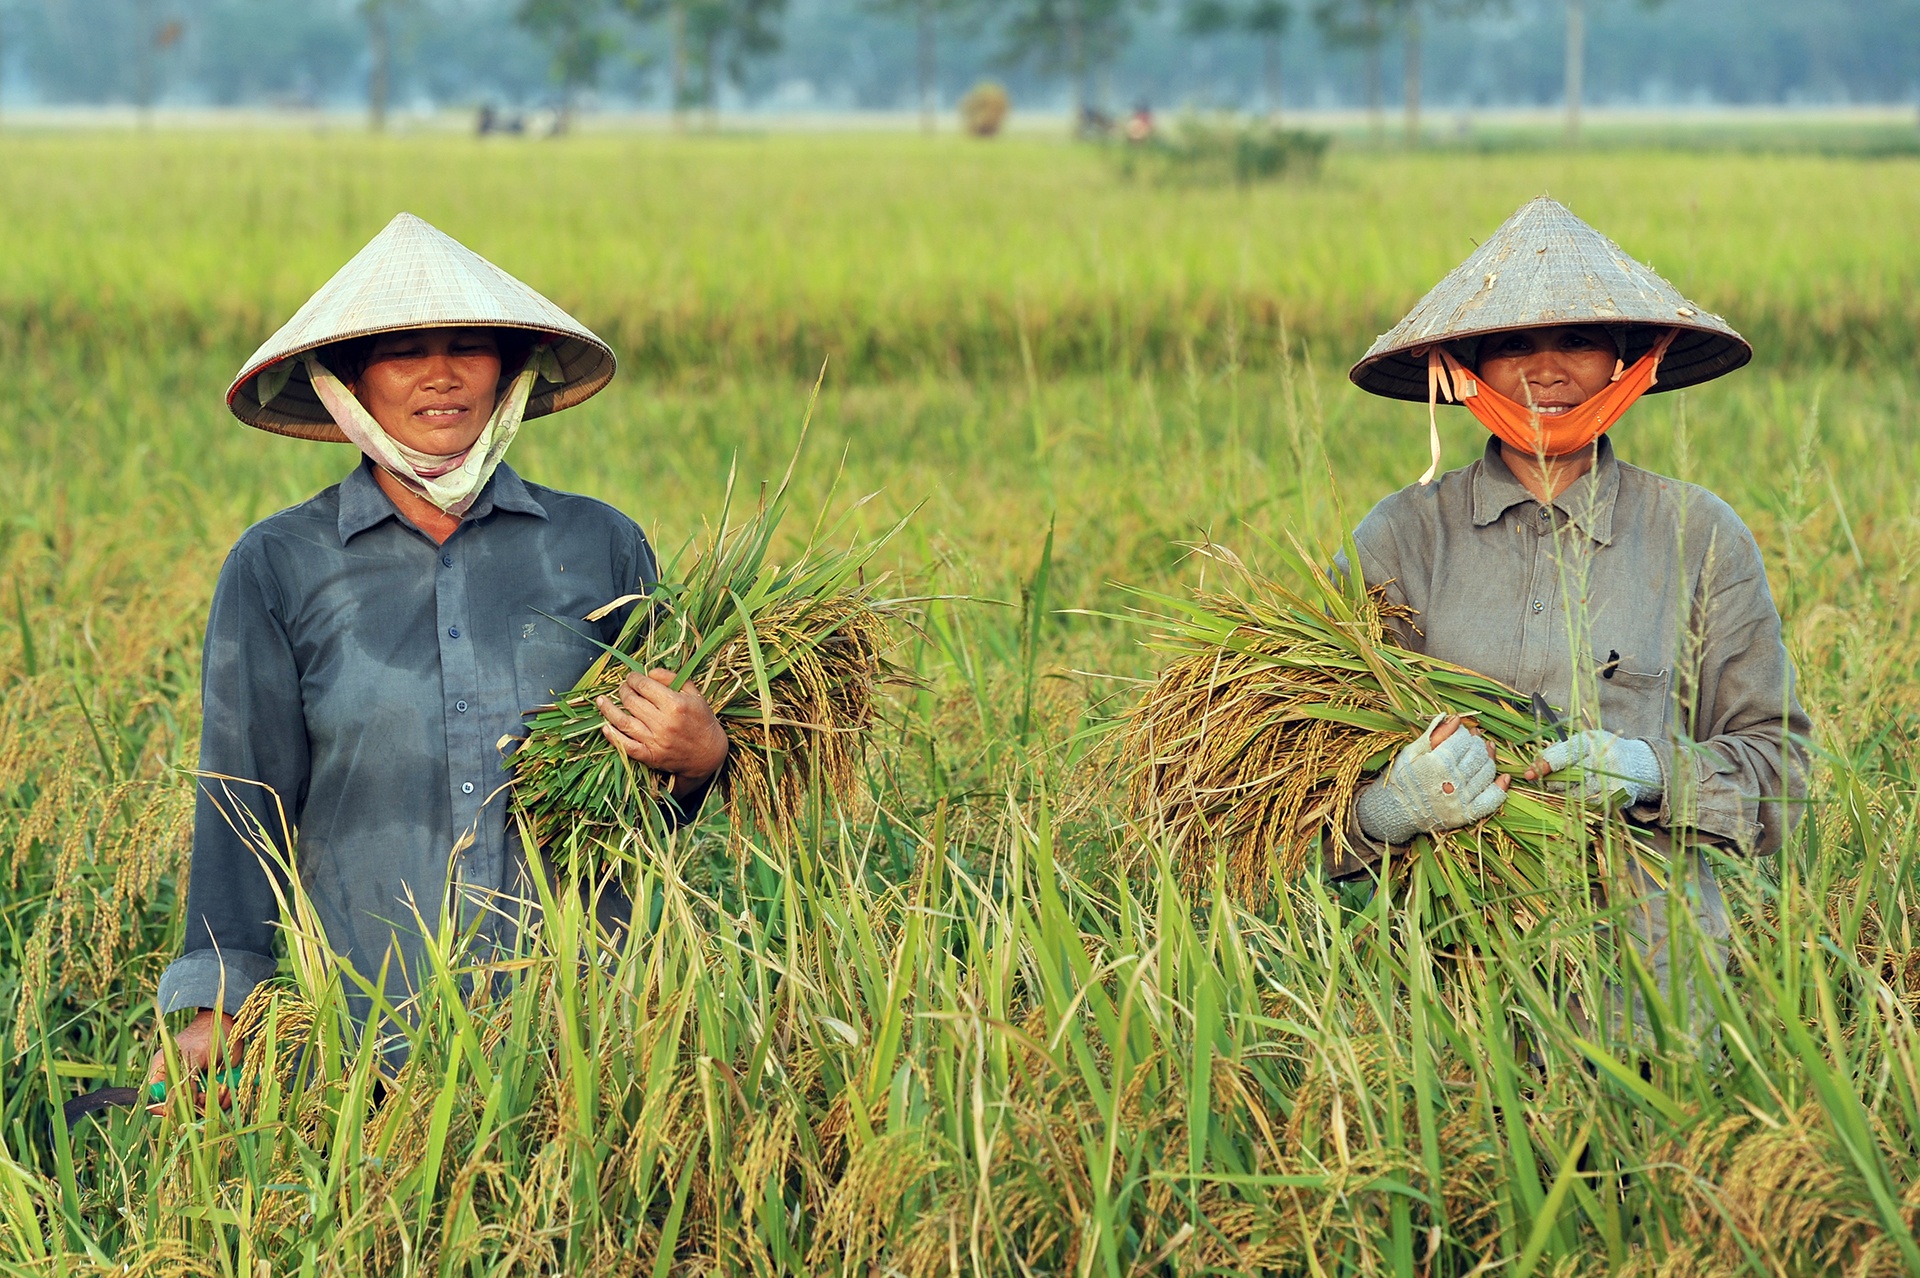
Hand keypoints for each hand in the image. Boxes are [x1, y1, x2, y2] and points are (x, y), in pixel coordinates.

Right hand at [144, 1008, 236, 1114]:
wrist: (228, 1027)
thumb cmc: (206, 1036)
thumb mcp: (193, 1055)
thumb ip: (186, 1078)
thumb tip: (185, 1102)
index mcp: (163, 1072)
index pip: (153, 1097)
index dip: (162, 1106)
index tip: (177, 1108)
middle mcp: (176, 1082)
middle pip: (179, 1107)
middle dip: (195, 1104)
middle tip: (207, 1094)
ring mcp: (194, 1086)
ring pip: (199, 1108)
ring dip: (213, 1102)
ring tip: (222, 1088)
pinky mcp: (211, 1088)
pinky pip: (216, 1102)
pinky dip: (224, 1099)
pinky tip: (229, 1089)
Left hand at [595, 669, 729, 797]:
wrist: (709, 754)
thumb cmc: (702, 721)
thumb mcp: (694, 694)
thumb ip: (672, 678)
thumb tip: (649, 672)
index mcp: (675, 704)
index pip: (644, 685)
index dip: (633, 678)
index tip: (632, 677)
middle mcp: (663, 722)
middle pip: (631, 701)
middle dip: (623, 690)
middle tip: (623, 687)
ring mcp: (655, 741)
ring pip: (623, 722)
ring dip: (608, 709)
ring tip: (601, 701)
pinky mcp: (651, 756)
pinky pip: (626, 746)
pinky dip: (612, 736)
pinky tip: (604, 727)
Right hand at [1356, 714, 1510, 843]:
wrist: (1396, 812)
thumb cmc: (1402, 779)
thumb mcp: (1412, 752)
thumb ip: (1435, 734)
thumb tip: (1456, 718)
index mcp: (1438, 763)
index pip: (1462, 741)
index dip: (1464, 733)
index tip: (1460, 732)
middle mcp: (1453, 781)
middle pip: (1477, 755)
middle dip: (1477, 744)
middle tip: (1473, 740)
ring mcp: (1462, 799)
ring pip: (1487, 772)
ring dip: (1489, 759)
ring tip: (1484, 753)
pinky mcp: (1467, 814)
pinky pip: (1492, 799)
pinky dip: (1500, 788)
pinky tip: (1503, 777)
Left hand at [1523, 729, 1661, 804]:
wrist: (1636, 765)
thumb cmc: (1601, 751)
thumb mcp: (1583, 743)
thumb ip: (1559, 751)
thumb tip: (1534, 765)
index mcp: (1591, 742)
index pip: (1563, 754)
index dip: (1544, 765)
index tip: (1528, 774)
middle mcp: (1602, 759)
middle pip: (1566, 777)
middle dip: (1551, 783)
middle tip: (1544, 783)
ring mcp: (1610, 779)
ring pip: (1575, 794)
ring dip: (1562, 795)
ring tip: (1561, 789)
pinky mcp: (1616, 796)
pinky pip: (1587, 805)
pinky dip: (1577, 804)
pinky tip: (1577, 798)